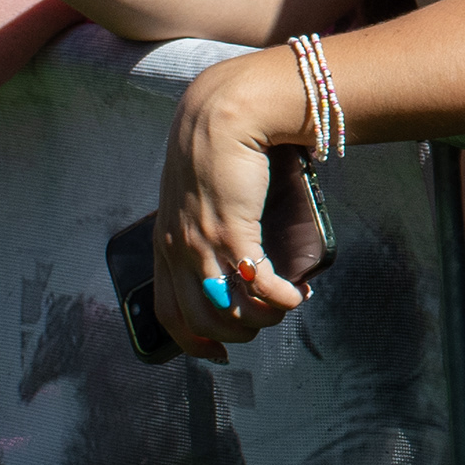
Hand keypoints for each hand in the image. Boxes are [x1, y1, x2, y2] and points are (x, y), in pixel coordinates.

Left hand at [155, 49, 314, 357]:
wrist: (226, 112)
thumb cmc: (218, 147)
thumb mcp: (198, 194)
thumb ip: (207, 222)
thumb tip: (236, 249)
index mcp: (168, 244)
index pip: (171, 313)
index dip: (196, 341)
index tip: (221, 352)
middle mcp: (179, 250)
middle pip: (203, 320)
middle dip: (240, 332)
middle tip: (268, 320)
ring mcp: (202, 242)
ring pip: (229, 308)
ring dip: (264, 317)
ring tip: (287, 305)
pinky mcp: (231, 228)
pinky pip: (255, 282)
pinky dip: (278, 298)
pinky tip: (296, 295)